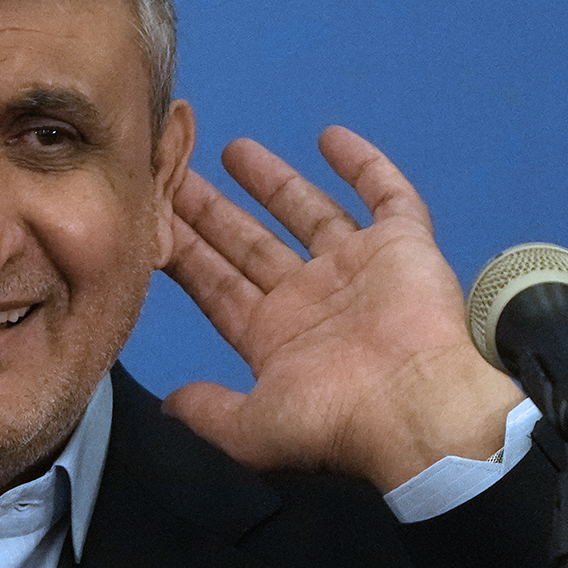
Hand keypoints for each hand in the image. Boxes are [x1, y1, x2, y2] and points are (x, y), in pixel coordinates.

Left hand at [160, 126, 525, 491]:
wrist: (417, 409)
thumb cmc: (335, 422)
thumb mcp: (252, 430)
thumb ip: (208, 412)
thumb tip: (169, 404)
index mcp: (273, 337)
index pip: (216, 285)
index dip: (184, 253)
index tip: (151, 218)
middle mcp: (311, 299)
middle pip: (249, 243)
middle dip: (212, 211)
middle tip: (174, 170)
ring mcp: (357, 269)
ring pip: (306, 213)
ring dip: (271, 182)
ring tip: (231, 149)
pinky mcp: (404, 246)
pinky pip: (385, 195)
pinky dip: (362, 165)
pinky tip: (330, 137)